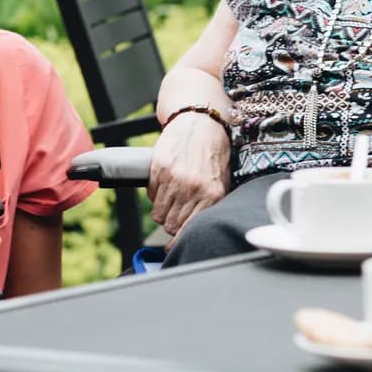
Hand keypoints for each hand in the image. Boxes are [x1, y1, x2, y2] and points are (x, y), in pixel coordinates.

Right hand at [147, 113, 231, 237]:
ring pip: (159, 213)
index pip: (189, 230)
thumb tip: (193, 232)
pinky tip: (165, 186)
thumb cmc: (213, 155)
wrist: (201, 123)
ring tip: (171, 199)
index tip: (172, 248)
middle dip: (171, 224)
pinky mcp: (159, 169)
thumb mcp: (220, 183)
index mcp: (212, 196)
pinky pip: (151, 196)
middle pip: (171, 225)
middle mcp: (193, 189)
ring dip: (162, 211)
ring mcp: (174, 179)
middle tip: (175, 215)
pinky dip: (155, 196)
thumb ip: (209, 208)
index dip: (178, 242)